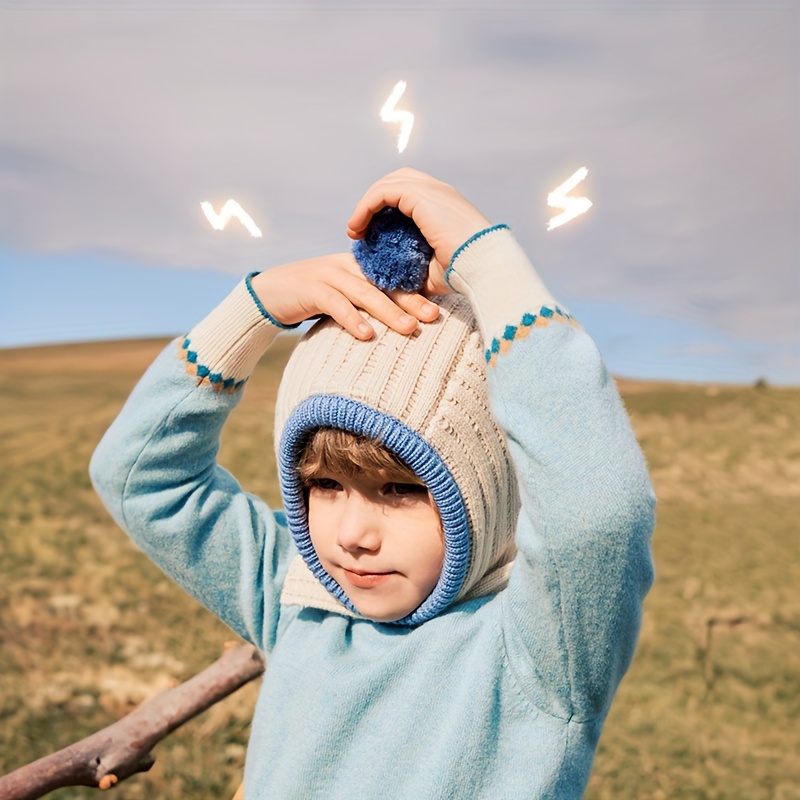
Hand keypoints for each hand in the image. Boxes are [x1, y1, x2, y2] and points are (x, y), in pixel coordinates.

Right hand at [250, 253, 438, 340]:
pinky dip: (352, 319)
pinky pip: (336, 304)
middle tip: (433, 317)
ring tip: (409, 328)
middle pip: (383, 284)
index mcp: (358, 266)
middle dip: (410, 300)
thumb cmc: (312, 299)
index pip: (391, 278)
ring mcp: (328, 275)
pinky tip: (367, 335)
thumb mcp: (342, 296)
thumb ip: (366, 302)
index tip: (438, 310)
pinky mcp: (311, 289)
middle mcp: (346, 266)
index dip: (415, 292)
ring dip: (388, 311)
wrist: (269, 293)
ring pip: (364, 293)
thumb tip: (400, 321)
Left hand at [346, 168, 491, 294]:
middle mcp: (439, 191)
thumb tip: (396, 285)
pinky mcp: (422, 196)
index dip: (386, 207)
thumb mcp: (433, 271)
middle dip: (375, 201)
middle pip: (397, 180)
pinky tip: (358, 228)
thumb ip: (414, 269)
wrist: (484, 266)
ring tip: (355, 230)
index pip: (409, 192)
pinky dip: (366, 207)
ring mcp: (431, 190)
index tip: (370, 233)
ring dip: (366, 205)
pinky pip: (384, 193)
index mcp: (444, 205)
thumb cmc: (464, 273)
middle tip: (360, 228)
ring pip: (388, 184)